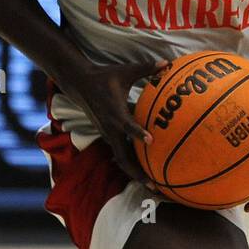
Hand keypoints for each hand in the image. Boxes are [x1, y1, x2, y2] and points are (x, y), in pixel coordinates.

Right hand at [62, 58, 169, 186]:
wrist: (80, 85)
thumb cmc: (105, 77)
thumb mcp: (126, 71)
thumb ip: (147, 68)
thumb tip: (167, 62)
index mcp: (116, 113)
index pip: (127, 125)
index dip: (138, 133)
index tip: (151, 141)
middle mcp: (111, 128)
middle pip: (123, 157)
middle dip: (137, 172)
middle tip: (154, 185)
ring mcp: (109, 135)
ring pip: (121, 159)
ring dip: (134, 172)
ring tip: (152, 185)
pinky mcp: (108, 136)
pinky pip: (120, 153)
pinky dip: (131, 163)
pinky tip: (145, 171)